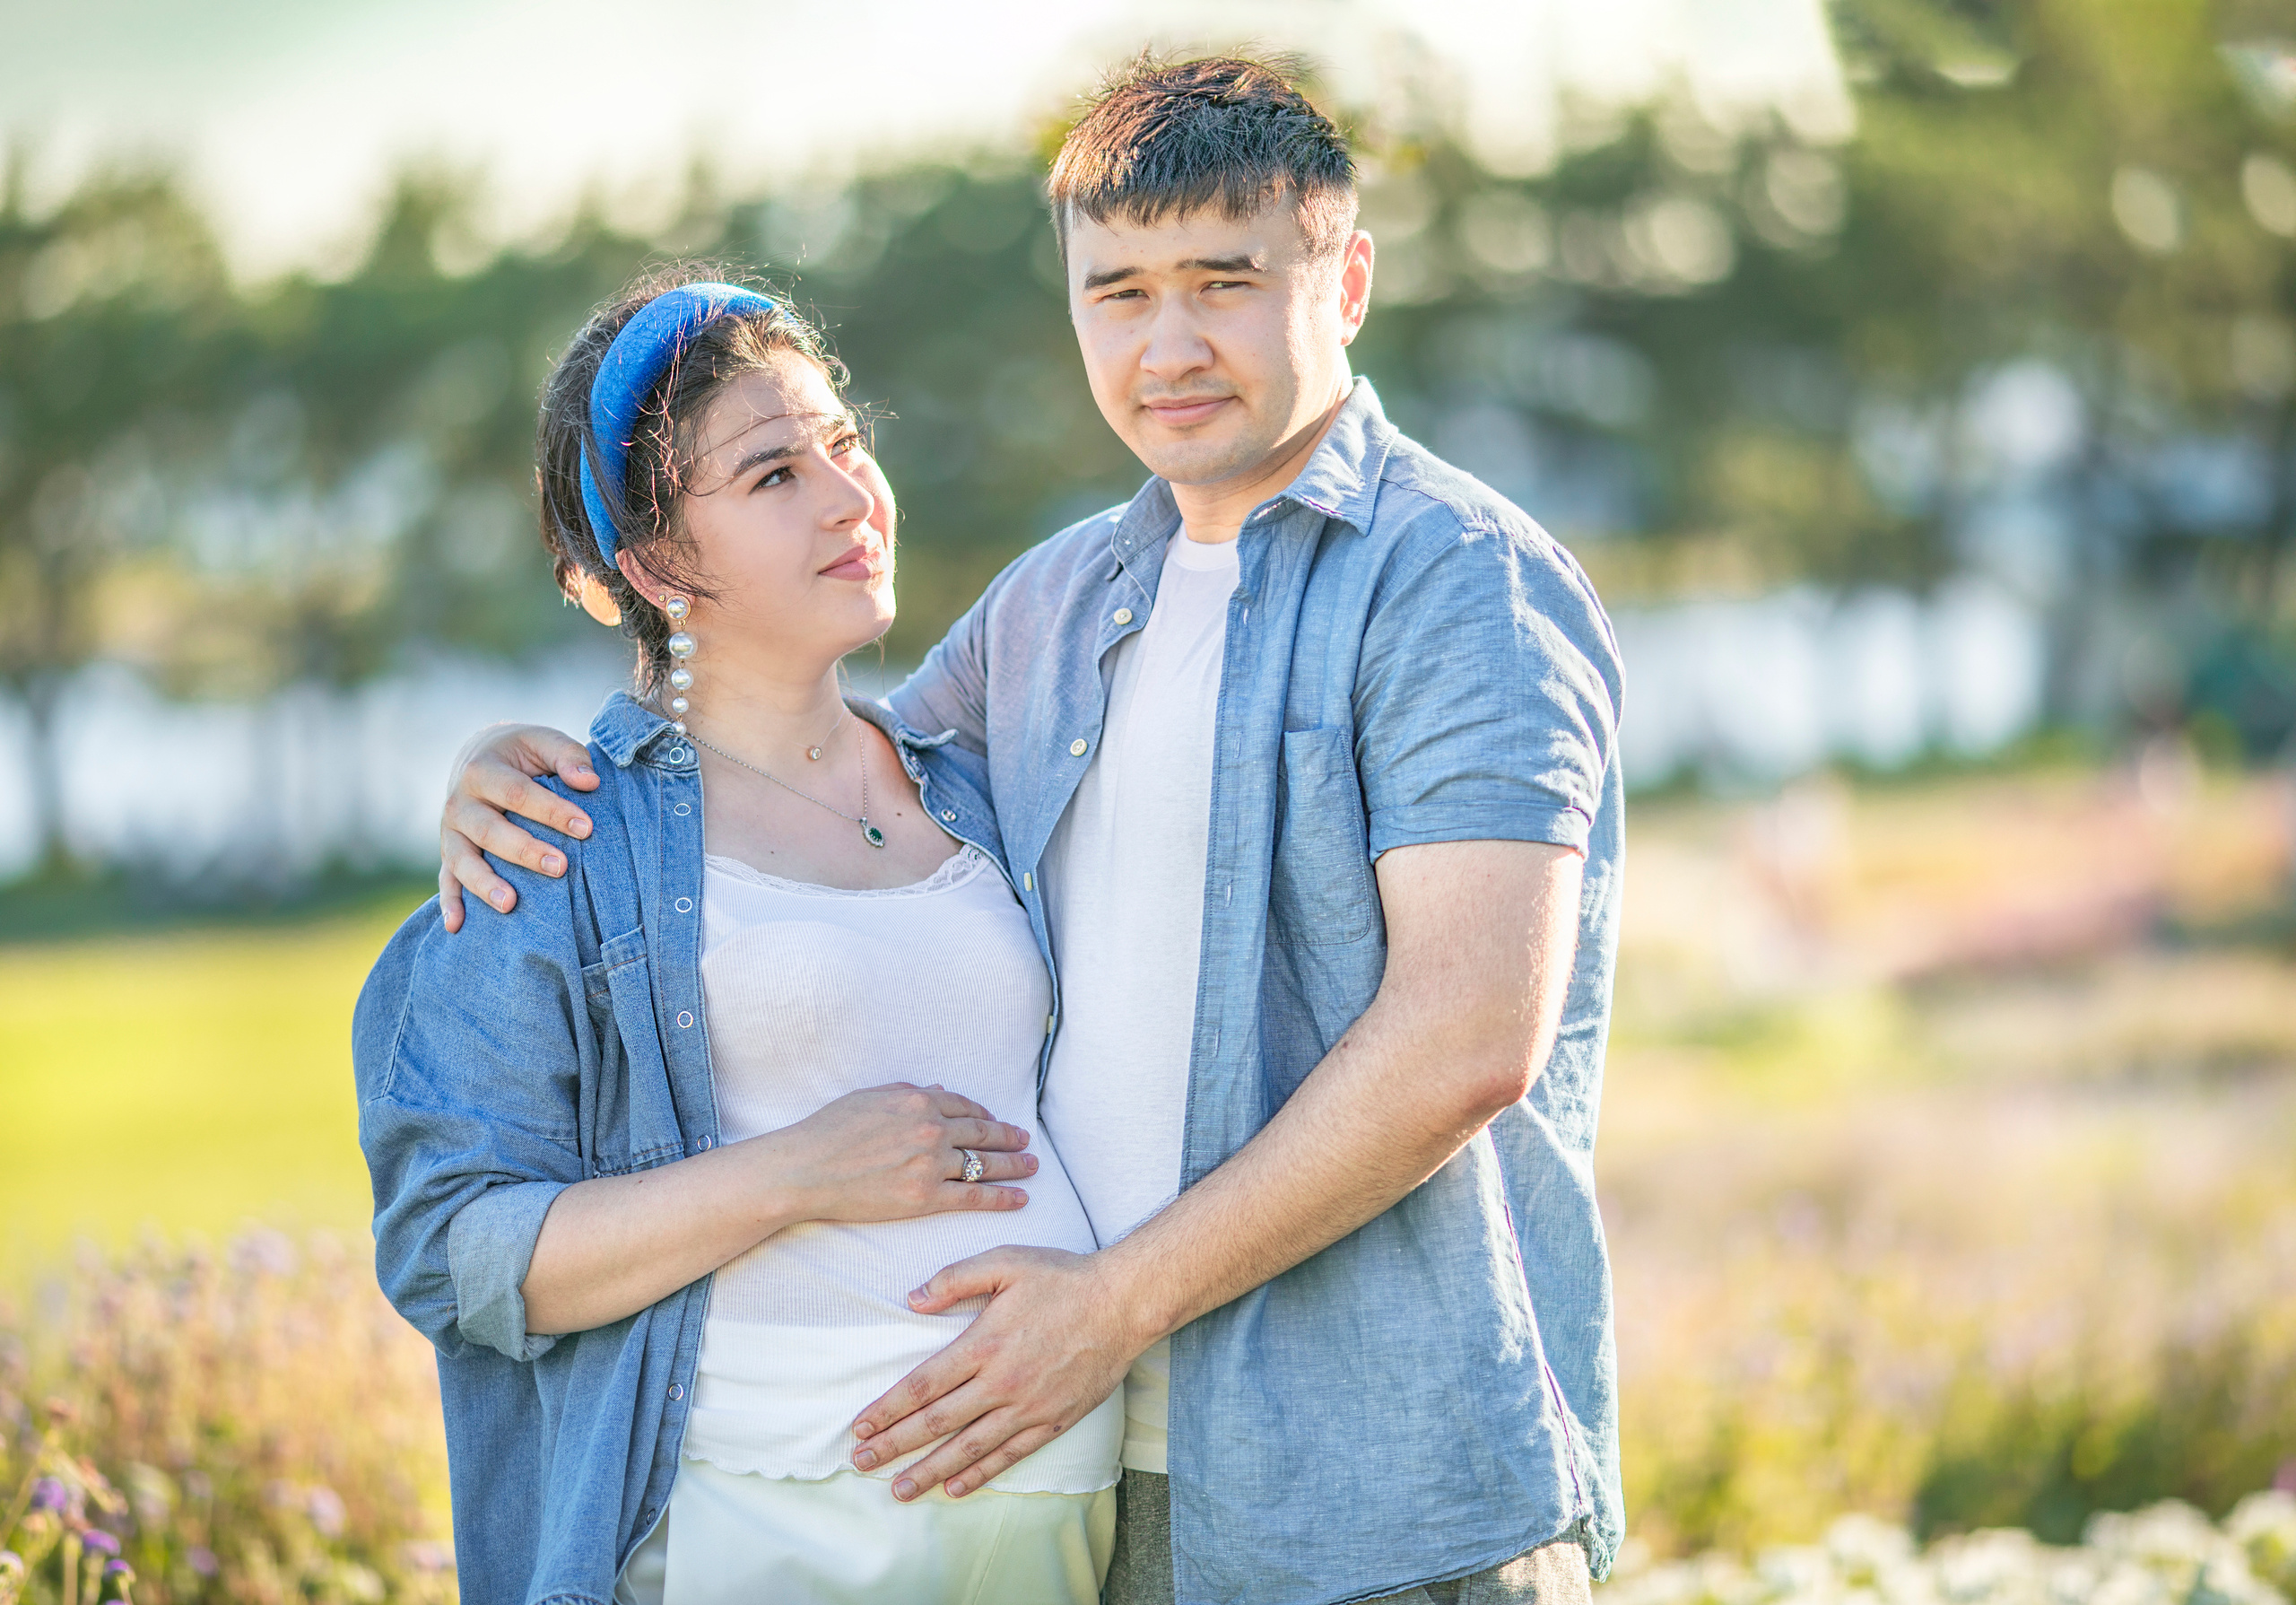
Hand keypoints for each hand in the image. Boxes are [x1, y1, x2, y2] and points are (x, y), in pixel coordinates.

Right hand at [438, 723, 600, 930]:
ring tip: (510, 904)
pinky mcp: (449, 852)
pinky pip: (446, 880)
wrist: (478, 755)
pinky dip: (449, 904)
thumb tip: (589, 781)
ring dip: (484, 884)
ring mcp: (450, 831)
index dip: (551, 811)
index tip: (586, 828)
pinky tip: (457, 927)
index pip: (518, 794)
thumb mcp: (543, 742)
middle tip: (561, 867)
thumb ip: (567, 756)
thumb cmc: (522, 753)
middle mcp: (459, 802)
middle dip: (525, 851)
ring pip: (462, 861)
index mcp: (482, 770)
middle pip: (489, 831)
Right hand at [771, 1084, 1037, 1223]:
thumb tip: (939, 1091)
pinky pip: (973, 1197)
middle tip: (1026, 1142)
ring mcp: (930, 1164)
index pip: (963, 1107)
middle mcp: (931, 1129)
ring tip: (1031, 1167)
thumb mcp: (870, 1098)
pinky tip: (1020, 1198)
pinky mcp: (924, 1198)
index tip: (995, 1122)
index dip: (984, 1115)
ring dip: (1013, 1166)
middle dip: (1008, 1137)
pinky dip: (1001, 1197)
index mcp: (918, 1100)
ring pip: (983, 1164)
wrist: (805, 1169)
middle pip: (982, 1133)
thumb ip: (909, 1093)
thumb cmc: (829, 1131)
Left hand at [849, 1246, 1146, 1498]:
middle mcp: (1001, 1382)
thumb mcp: (1006, 1260)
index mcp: (984, 1344)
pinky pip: (1008, 1455)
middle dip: (894, 1445)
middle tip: (861, 1462)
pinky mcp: (1052, 1421)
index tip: (861, 1425)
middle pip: (936, 1423)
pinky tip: (953, 1487)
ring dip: (928, 1471)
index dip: (888, 1408)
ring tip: (898, 1490)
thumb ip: (955, 1278)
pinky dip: (979, 1474)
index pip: (923, 1385)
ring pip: (967, 1448)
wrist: (1124, 1303)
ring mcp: (1027, 1407)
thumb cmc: (1063, 1278)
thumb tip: (912, 1299)